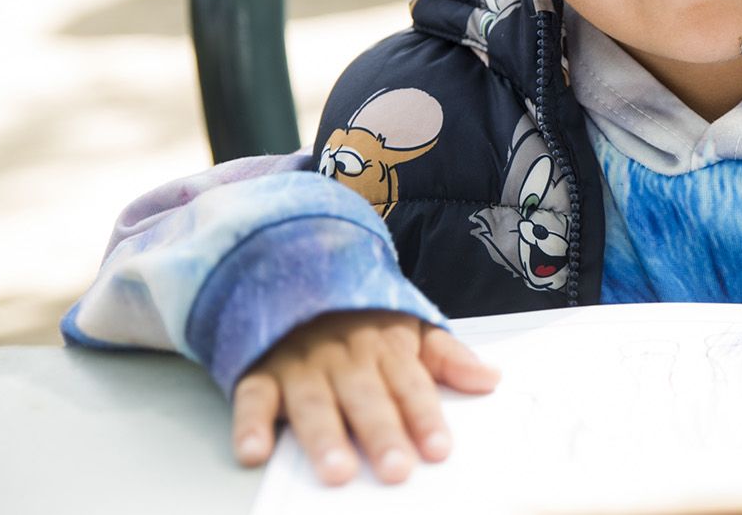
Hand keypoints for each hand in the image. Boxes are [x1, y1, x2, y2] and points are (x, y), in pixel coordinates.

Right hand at [231, 310, 499, 485]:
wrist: (296, 270)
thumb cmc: (360, 316)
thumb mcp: (409, 325)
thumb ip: (447, 355)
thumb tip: (491, 378)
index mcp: (385, 345)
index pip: (411, 384)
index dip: (424, 416)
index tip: (439, 449)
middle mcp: (345, 356)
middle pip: (366, 397)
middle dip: (381, 432)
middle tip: (395, 470)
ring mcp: (300, 363)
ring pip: (313, 402)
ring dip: (323, 436)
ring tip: (336, 472)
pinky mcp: (260, 370)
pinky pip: (252, 396)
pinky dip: (250, 424)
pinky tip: (255, 452)